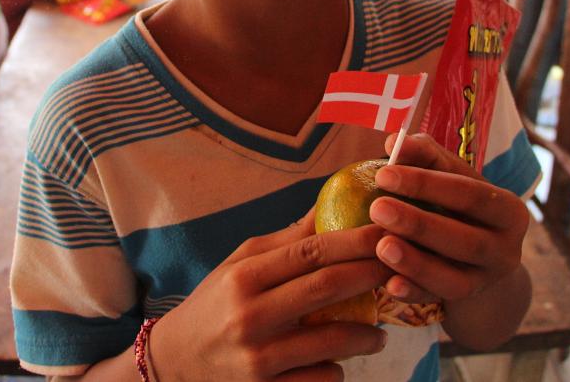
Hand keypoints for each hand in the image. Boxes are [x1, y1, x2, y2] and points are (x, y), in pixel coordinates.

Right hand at [150, 213, 390, 380]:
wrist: (173, 364)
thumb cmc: (214, 304)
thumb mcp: (239, 265)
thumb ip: (285, 241)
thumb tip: (329, 205)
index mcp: (243, 277)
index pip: (309, 251)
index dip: (354, 240)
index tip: (385, 230)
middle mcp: (250, 316)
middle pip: (326, 288)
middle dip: (371, 274)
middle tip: (397, 268)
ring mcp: (259, 360)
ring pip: (333, 342)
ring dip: (367, 333)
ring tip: (378, 331)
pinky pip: (321, 380)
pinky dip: (337, 369)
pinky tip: (338, 362)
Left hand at [369, 133, 528, 305]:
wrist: (479, 256)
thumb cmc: (458, 203)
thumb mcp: (450, 176)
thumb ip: (425, 155)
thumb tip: (394, 142)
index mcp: (508, 209)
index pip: (469, 193)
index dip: (426, 183)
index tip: (383, 173)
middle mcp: (507, 249)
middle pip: (465, 239)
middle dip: (419, 224)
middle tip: (378, 208)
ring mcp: (488, 280)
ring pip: (454, 277)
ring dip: (416, 262)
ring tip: (381, 245)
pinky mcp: (467, 301)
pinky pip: (438, 301)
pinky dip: (414, 292)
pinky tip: (388, 284)